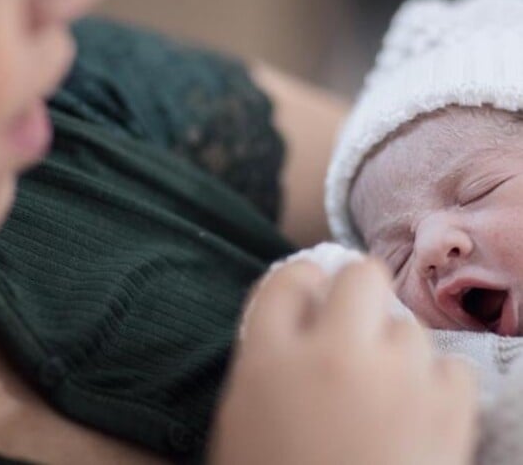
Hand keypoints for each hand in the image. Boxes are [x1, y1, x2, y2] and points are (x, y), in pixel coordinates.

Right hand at [209, 259, 476, 464]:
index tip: (312, 291)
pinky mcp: (445, 419)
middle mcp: (334, 356)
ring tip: (382, 383)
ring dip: (394, 346)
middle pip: (361, 275)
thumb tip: (303, 307)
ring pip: (410, 325)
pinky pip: (451, 369)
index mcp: (271, 358)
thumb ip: (267, 352)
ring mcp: (395, 383)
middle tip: (352, 320)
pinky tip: (416, 407)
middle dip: (357, 291)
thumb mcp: (244, 413)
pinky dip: (435, 383)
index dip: (303, 279)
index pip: (290, 279)